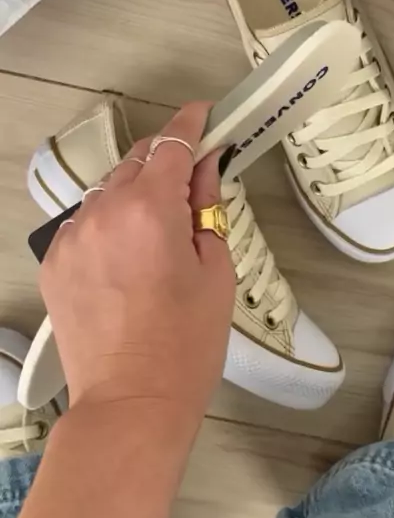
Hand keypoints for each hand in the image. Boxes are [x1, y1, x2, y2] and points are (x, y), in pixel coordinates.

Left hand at [40, 102, 234, 441]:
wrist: (131, 401)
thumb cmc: (188, 343)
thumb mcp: (216, 270)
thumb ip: (207, 207)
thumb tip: (205, 167)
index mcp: (151, 209)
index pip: (172, 142)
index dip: (192, 123)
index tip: (206, 116)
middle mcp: (104, 211)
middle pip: (136, 159)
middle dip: (165, 159)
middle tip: (191, 179)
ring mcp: (72, 236)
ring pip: (107, 190)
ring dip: (134, 192)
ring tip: (157, 227)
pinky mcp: (54, 261)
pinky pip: (85, 222)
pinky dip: (108, 222)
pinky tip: (126, 254)